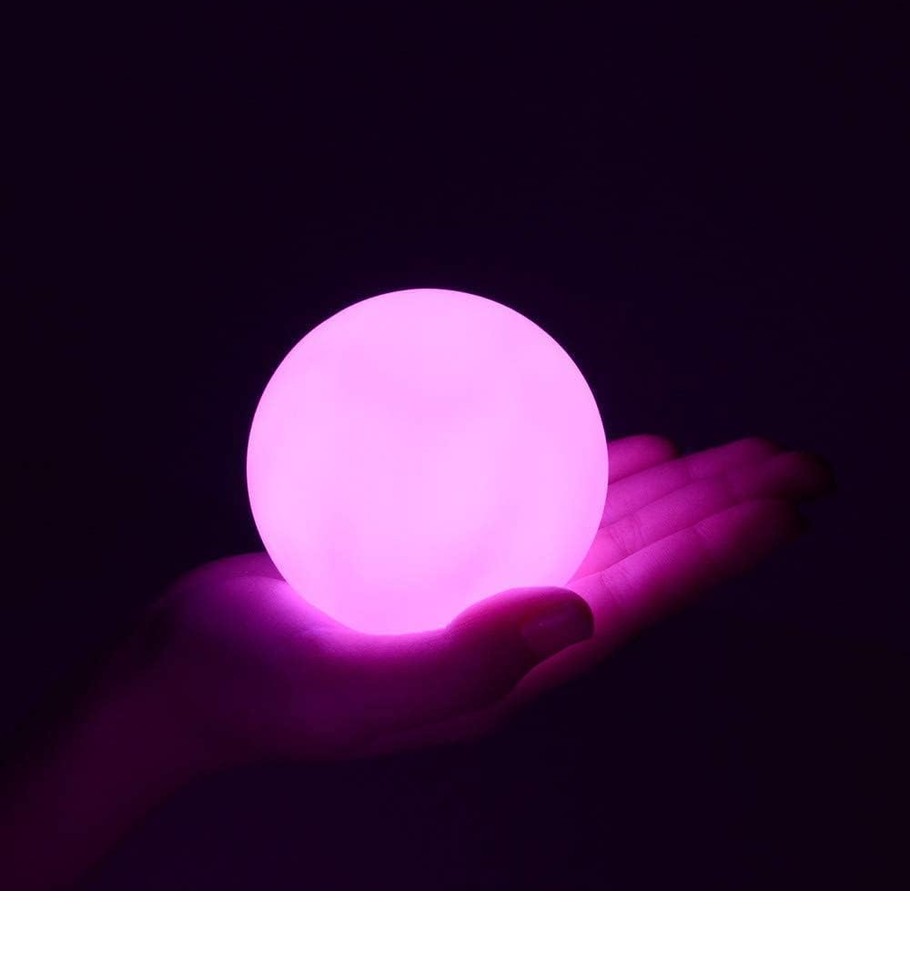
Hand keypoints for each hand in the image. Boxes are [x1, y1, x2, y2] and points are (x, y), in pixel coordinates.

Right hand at [150, 435, 833, 764]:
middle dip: (726, 513)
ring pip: (605, 529)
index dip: (720, 551)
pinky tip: (631, 449)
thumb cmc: (255, 686)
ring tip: (736, 453)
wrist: (186, 672)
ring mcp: (484, 592)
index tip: (786, 501)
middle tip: (796, 461)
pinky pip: (539, 503)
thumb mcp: (349, 687)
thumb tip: (578, 614)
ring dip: (678, 493)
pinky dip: (594, 473)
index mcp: (513, 668)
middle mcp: (516, 631)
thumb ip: (462, 663)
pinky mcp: (447, 558)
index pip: (641, 600)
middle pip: (645, 558)